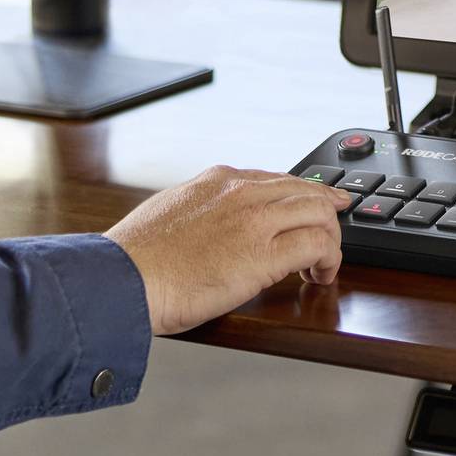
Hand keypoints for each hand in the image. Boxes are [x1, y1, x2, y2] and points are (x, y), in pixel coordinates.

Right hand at [104, 165, 348, 335]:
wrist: (122, 278)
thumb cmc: (136, 257)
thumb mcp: (169, 210)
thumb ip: (199, 208)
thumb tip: (210, 221)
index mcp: (217, 180)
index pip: (278, 178)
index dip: (304, 193)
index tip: (317, 203)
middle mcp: (241, 192)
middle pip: (307, 190)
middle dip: (326, 212)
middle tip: (333, 232)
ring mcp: (256, 221)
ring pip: (319, 213)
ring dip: (330, 239)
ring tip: (323, 264)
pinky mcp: (265, 255)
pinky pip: (317, 245)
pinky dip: (329, 259)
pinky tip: (319, 275)